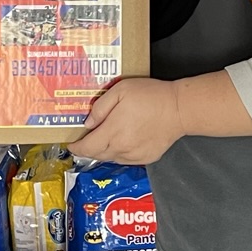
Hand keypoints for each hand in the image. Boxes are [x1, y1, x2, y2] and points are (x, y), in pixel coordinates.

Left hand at [70, 78, 184, 165]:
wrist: (180, 109)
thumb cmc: (152, 96)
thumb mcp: (120, 91)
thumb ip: (100, 107)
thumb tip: (89, 123)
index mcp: (113, 132)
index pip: (87, 147)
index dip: (76, 147)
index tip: (72, 144)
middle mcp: (122, 148)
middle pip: (97, 155)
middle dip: (89, 148)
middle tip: (86, 139)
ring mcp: (135, 155)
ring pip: (111, 158)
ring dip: (104, 150)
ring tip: (106, 137)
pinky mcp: (146, 157)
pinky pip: (126, 159)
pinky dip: (120, 153)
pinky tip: (123, 141)